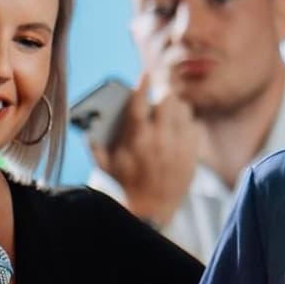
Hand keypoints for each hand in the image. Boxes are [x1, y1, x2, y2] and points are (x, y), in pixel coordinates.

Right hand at [91, 70, 200, 225]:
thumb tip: (89, 127)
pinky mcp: (193, 153)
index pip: (140, 101)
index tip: (145, 74)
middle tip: (159, 96)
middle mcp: (160, 138)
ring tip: (170, 110)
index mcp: (137, 138)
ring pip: (183, 110)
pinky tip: (180, 128)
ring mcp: (179, 145)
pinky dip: (188, 123)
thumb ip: (96, 145)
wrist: (154, 209)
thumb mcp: (106, 166)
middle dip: (162, 95)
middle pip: (167, 100)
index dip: (142, 84)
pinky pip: (195, 126)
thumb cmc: (127, 185)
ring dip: (176, 107)